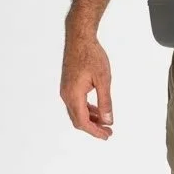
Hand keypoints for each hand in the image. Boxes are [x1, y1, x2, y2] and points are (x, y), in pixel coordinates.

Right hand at [60, 25, 113, 139]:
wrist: (79, 38)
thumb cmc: (91, 55)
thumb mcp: (103, 80)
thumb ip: (105, 102)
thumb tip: (108, 120)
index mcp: (73, 95)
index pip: (83, 121)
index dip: (95, 131)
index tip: (107, 135)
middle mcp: (66, 95)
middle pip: (78, 120)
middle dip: (93, 128)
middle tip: (108, 133)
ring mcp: (66, 90)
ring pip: (77, 112)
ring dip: (90, 119)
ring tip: (105, 123)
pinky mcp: (68, 85)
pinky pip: (76, 103)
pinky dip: (87, 109)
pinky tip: (98, 110)